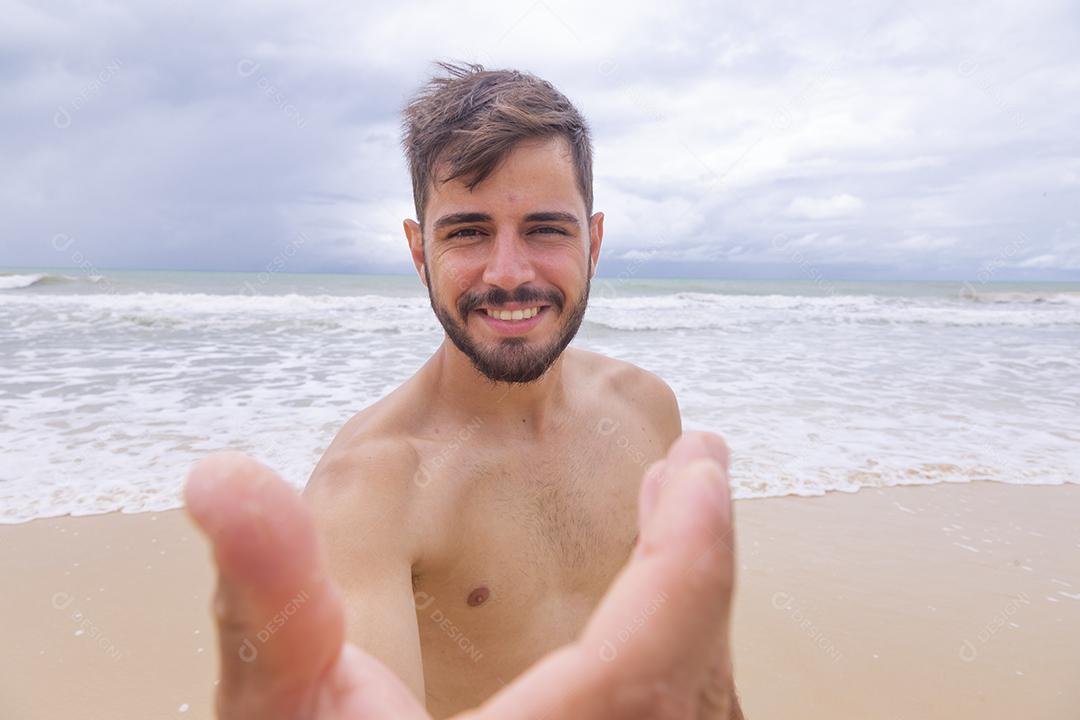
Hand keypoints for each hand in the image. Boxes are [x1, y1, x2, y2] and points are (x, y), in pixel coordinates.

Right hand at [184, 431, 737, 718]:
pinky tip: (642, 635)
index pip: (650, 651)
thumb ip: (268, 598)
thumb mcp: (279, 710)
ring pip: (688, 711)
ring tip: (678, 530)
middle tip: (695, 476)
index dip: (690, 548)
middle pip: (686, 678)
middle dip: (698, 563)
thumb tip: (225, 480)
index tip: (702, 465)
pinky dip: (670, 670)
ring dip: (688, 614)